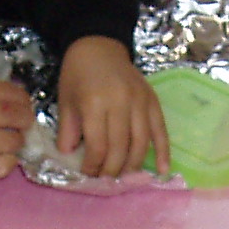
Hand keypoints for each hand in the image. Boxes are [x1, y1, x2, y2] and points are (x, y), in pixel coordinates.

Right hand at [0, 78, 32, 181]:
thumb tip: (15, 97)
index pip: (6, 91)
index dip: (23, 98)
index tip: (25, 103)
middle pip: (12, 115)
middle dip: (25, 120)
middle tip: (24, 123)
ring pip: (10, 141)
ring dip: (18, 142)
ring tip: (13, 140)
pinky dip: (8, 162)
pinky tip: (4, 158)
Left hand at [57, 36, 168, 177]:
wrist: (98, 46)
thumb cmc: (78, 75)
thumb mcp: (65, 101)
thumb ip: (69, 130)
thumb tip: (70, 157)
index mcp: (95, 102)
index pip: (98, 144)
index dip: (94, 165)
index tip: (88, 175)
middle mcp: (121, 102)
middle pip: (121, 147)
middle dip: (113, 169)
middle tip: (106, 182)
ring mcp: (140, 101)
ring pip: (141, 142)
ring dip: (134, 165)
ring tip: (125, 177)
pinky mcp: (152, 101)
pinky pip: (160, 130)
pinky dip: (163, 151)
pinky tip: (162, 170)